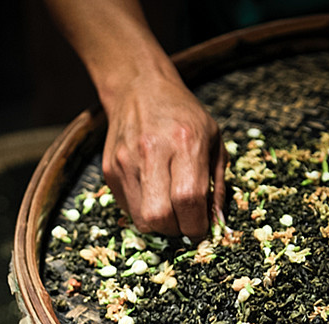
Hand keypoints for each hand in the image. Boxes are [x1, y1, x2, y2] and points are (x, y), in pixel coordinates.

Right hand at [101, 74, 225, 239]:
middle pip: (159, 216)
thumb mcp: (213, 140)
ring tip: (170, 209)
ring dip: (159, 224)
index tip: (202, 228)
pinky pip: (128, 209)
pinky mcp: (110, 170)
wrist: (139, 89)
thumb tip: (216, 223)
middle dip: (176, 230)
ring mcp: (126, 162)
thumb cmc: (184, 115)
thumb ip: (217, 184)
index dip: (196, 224)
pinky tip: (153, 194)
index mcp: (185, 143)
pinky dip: (143, 211)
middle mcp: (152, 152)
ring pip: (141, 219)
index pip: (188, 200)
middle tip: (184, 221)